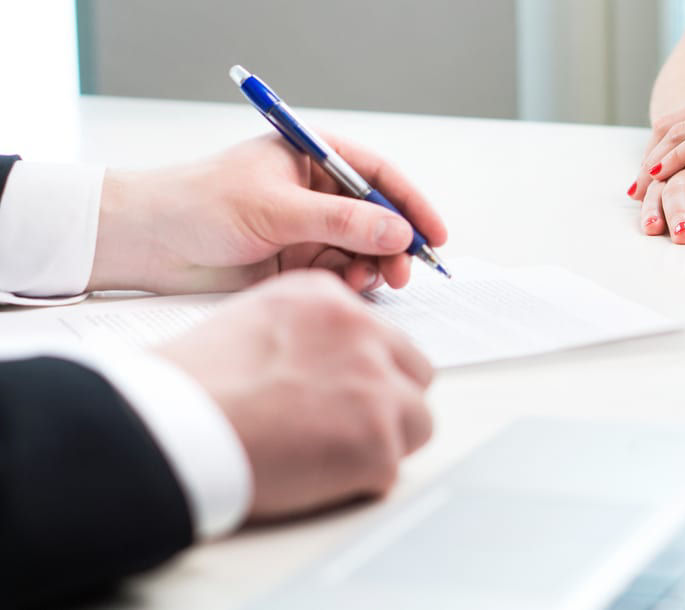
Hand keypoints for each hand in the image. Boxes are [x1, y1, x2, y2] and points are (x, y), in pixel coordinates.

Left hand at [89, 133, 447, 293]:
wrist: (147, 244)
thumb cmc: (198, 204)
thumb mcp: (277, 210)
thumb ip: (341, 222)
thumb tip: (397, 232)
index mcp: (312, 156)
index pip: (376, 174)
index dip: (409, 202)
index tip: (432, 233)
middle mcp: (316, 190)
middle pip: (377, 215)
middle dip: (395, 243)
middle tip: (405, 270)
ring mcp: (309, 227)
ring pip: (363, 248)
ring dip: (374, 266)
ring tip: (367, 281)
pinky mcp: (298, 260)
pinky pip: (342, 270)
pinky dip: (352, 281)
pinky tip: (349, 288)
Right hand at [153, 271, 434, 519]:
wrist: (171, 427)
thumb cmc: (191, 384)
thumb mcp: (254, 321)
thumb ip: (307, 332)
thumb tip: (331, 362)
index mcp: (329, 298)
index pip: (382, 336)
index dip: (365, 370)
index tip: (344, 391)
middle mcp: (363, 333)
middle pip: (414, 372)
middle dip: (388, 400)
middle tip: (345, 426)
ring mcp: (376, 386)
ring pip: (417, 419)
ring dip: (383, 440)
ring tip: (329, 455)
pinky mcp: (378, 441)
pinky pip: (391, 468)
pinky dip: (359, 480)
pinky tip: (314, 476)